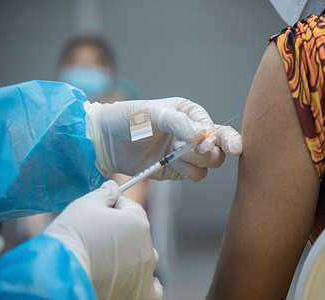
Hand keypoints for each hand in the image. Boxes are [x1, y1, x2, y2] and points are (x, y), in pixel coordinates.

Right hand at [45, 181, 161, 299]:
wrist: (58, 275)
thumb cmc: (71, 239)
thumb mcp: (84, 205)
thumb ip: (104, 194)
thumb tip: (113, 187)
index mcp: (138, 222)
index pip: (131, 207)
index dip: (114, 207)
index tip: (99, 214)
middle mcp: (147, 247)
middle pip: (138, 233)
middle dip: (122, 233)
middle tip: (97, 240)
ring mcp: (146, 273)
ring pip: (146, 260)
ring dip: (133, 258)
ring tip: (109, 263)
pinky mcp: (141, 295)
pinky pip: (152, 289)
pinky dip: (144, 284)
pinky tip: (129, 281)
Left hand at [85, 98, 242, 180]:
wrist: (106, 142)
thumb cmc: (128, 119)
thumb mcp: (153, 113)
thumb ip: (180, 123)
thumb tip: (203, 135)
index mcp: (191, 115)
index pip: (217, 129)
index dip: (218, 138)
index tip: (206, 143)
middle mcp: (192, 134)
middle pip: (219, 149)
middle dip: (208, 152)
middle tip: (195, 150)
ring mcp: (185, 154)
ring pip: (208, 165)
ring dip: (193, 162)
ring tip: (172, 153)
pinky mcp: (177, 170)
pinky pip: (194, 175)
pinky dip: (184, 172)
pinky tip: (167, 162)